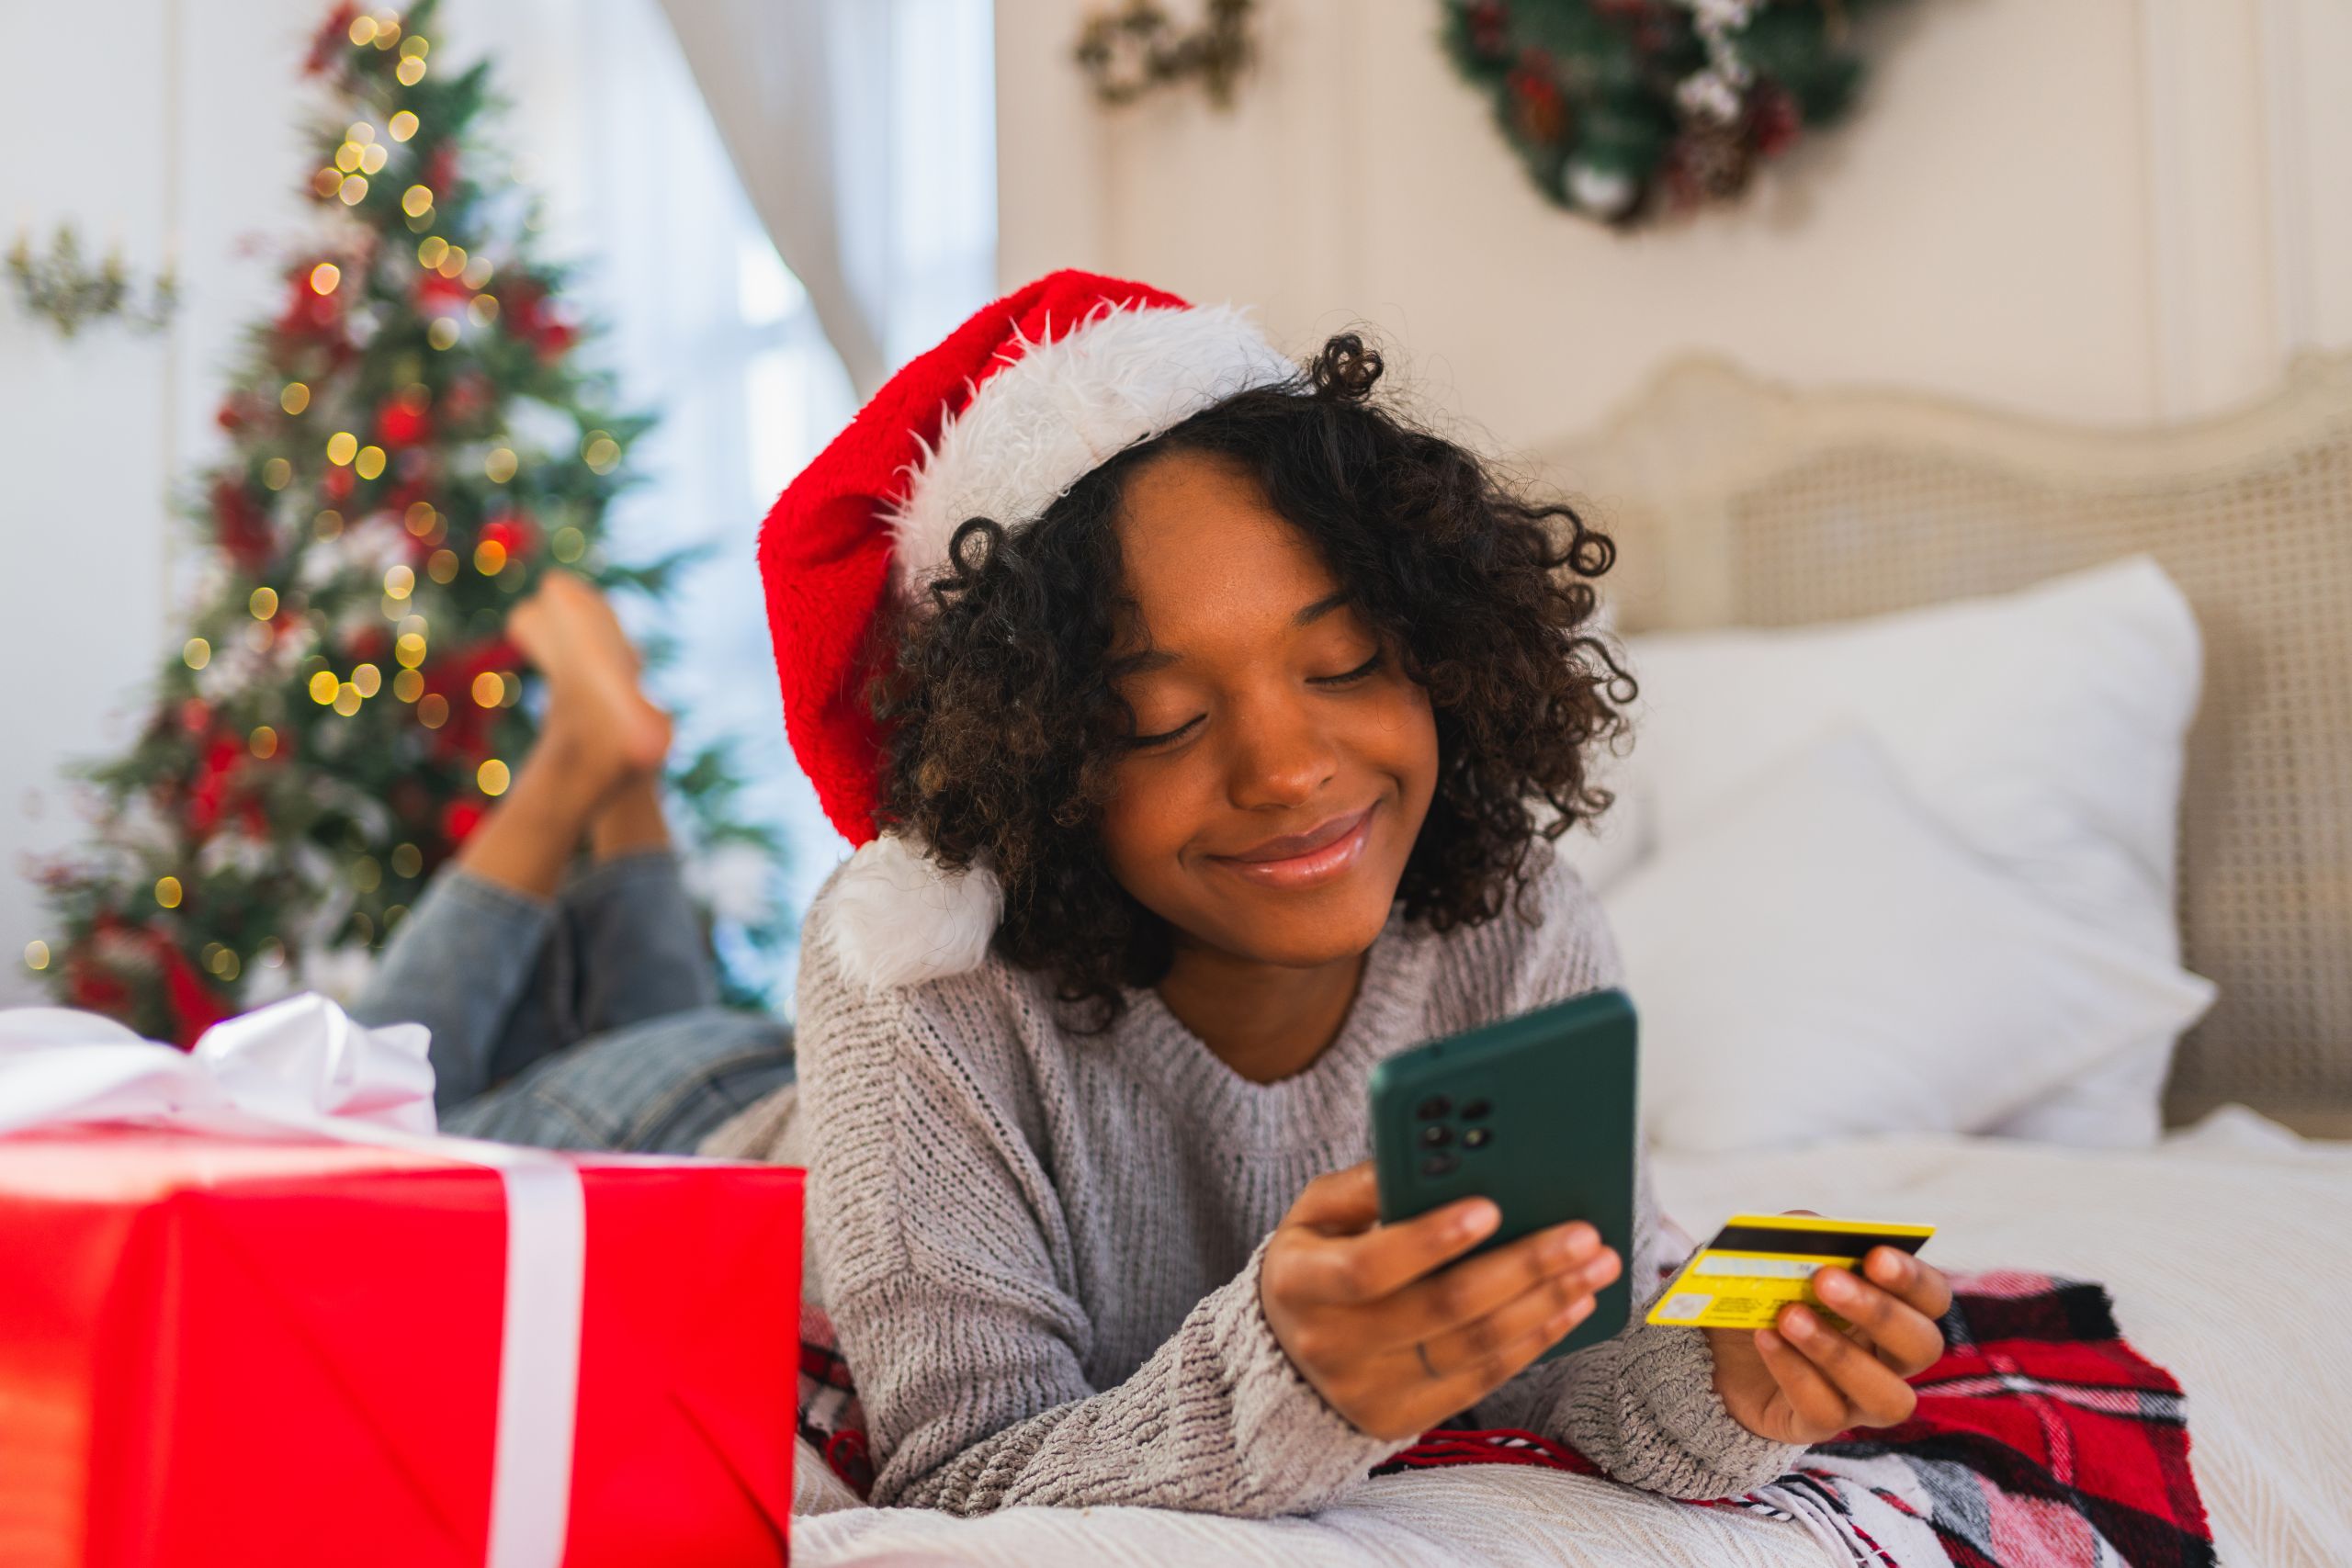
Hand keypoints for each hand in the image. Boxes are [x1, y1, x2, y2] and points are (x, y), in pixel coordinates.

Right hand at [1259, 1162, 1621, 1441]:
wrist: (1285, 1347)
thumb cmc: (1317, 1257)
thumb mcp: (1317, 1211)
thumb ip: (1365, 1184)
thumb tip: (1431, 1157)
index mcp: (1300, 1281)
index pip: (1369, 1267)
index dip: (1430, 1240)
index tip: (1491, 1207)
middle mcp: (1329, 1345)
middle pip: (1440, 1309)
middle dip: (1521, 1268)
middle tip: (1581, 1235)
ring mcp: (1366, 1391)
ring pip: (1473, 1348)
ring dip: (1544, 1305)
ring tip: (1594, 1267)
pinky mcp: (1401, 1419)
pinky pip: (1482, 1380)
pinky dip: (1533, 1342)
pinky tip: (1569, 1307)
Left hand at [1705, 1234, 1953, 1445]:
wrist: (1719, 1346)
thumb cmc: (1767, 1291)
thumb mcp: (1780, 1256)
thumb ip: (1801, 1238)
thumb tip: (1809, 1230)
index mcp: (1895, 1308)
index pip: (1932, 1297)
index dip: (1913, 1280)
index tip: (1876, 1256)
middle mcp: (1891, 1359)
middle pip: (1922, 1346)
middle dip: (1878, 1313)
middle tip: (1825, 1280)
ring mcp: (1860, 1400)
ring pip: (1887, 1396)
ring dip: (1838, 1353)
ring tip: (1789, 1316)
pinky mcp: (1818, 1424)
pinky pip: (1825, 1411)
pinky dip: (1794, 1372)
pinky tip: (1766, 1339)